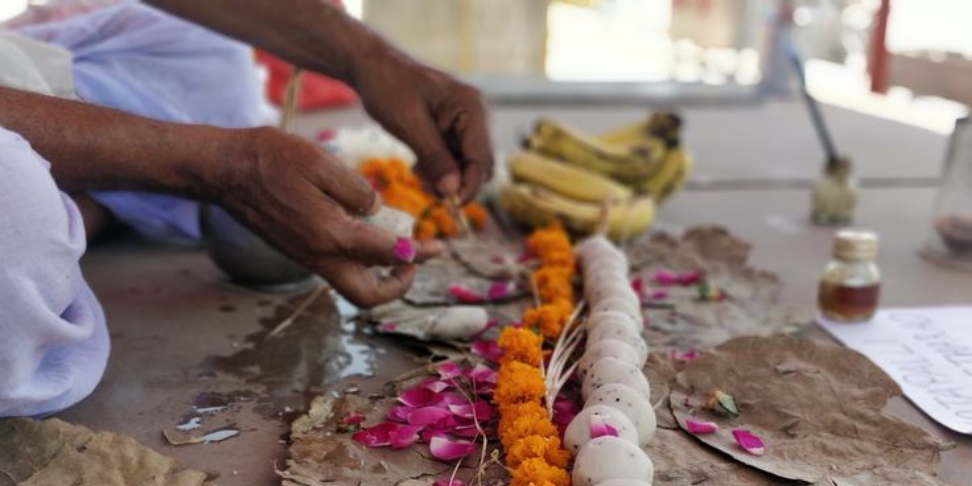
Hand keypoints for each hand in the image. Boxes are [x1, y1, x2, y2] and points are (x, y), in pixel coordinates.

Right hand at [211, 127, 440, 306]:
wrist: (224, 170)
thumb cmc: (269, 159)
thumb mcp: (321, 162)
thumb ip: (356, 190)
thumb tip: (378, 209)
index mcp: (330, 235)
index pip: (387, 255)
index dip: (418, 253)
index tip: (437, 246)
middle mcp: (320, 255)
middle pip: (367, 296)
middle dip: (398, 285)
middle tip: (414, 259)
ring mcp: (307, 257)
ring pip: (352, 286)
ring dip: (380, 277)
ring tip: (396, 247)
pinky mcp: (300, 251)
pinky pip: (337, 269)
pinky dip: (360, 262)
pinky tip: (366, 232)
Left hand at [352, 53, 493, 201]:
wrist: (372, 67)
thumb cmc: (389, 87)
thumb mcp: (409, 125)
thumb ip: (434, 158)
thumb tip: (452, 191)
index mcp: (472, 108)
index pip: (482, 158)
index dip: (469, 185)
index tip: (450, 205)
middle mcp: (476, 115)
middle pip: (479, 164)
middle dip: (456, 182)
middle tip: (426, 188)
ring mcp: (466, 123)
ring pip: (466, 165)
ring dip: (445, 178)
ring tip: (418, 174)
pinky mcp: (453, 130)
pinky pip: (454, 159)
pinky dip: (439, 169)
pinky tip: (418, 166)